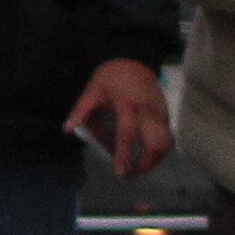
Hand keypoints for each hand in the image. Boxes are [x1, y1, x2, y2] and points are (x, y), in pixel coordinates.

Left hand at [68, 58, 173, 175]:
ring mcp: (161, 113)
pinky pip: (167, 137)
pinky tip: (147, 156)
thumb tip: (68, 129)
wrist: (135, 60)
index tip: (121, 172)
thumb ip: (81, 109)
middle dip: (147, 163)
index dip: (125, 155)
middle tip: (132, 173)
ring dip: (155, 159)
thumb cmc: (112, 76)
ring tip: (140, 167)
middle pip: (156, 143)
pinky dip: (159, 150)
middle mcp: (148, 111)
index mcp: (128, 105)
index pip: (128, 134)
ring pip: (166, 142)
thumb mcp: (93, 89)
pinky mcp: (166, 114)